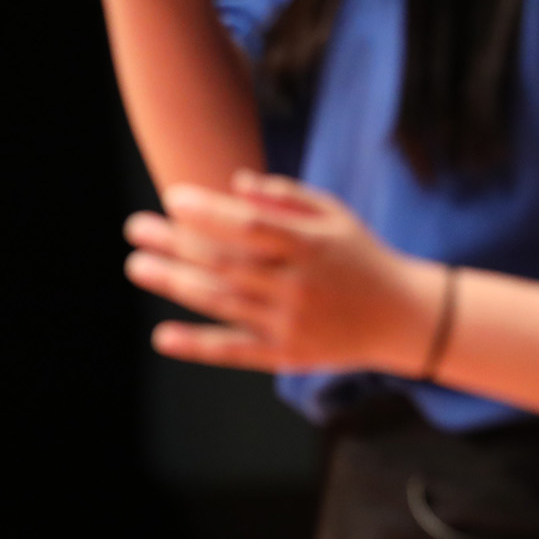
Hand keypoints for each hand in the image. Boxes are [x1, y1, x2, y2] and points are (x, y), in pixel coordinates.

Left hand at [123, 170, 445, 375]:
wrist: (403, 317)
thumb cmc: (359, 255)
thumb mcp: (334, 216)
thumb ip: (286, 198)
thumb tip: (236, 183)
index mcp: (310, 245)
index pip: (249, 227)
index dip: (208, 213)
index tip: (172, 198)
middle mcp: (298, 285)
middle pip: (226, 263)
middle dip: (176, 244)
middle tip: (135, 228)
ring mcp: (292, 323)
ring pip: (223, 303)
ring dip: (175, 284)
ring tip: (137, 265)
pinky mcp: (288, 355)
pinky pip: (236, 351)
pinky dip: (198, 345)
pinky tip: (163, 336)